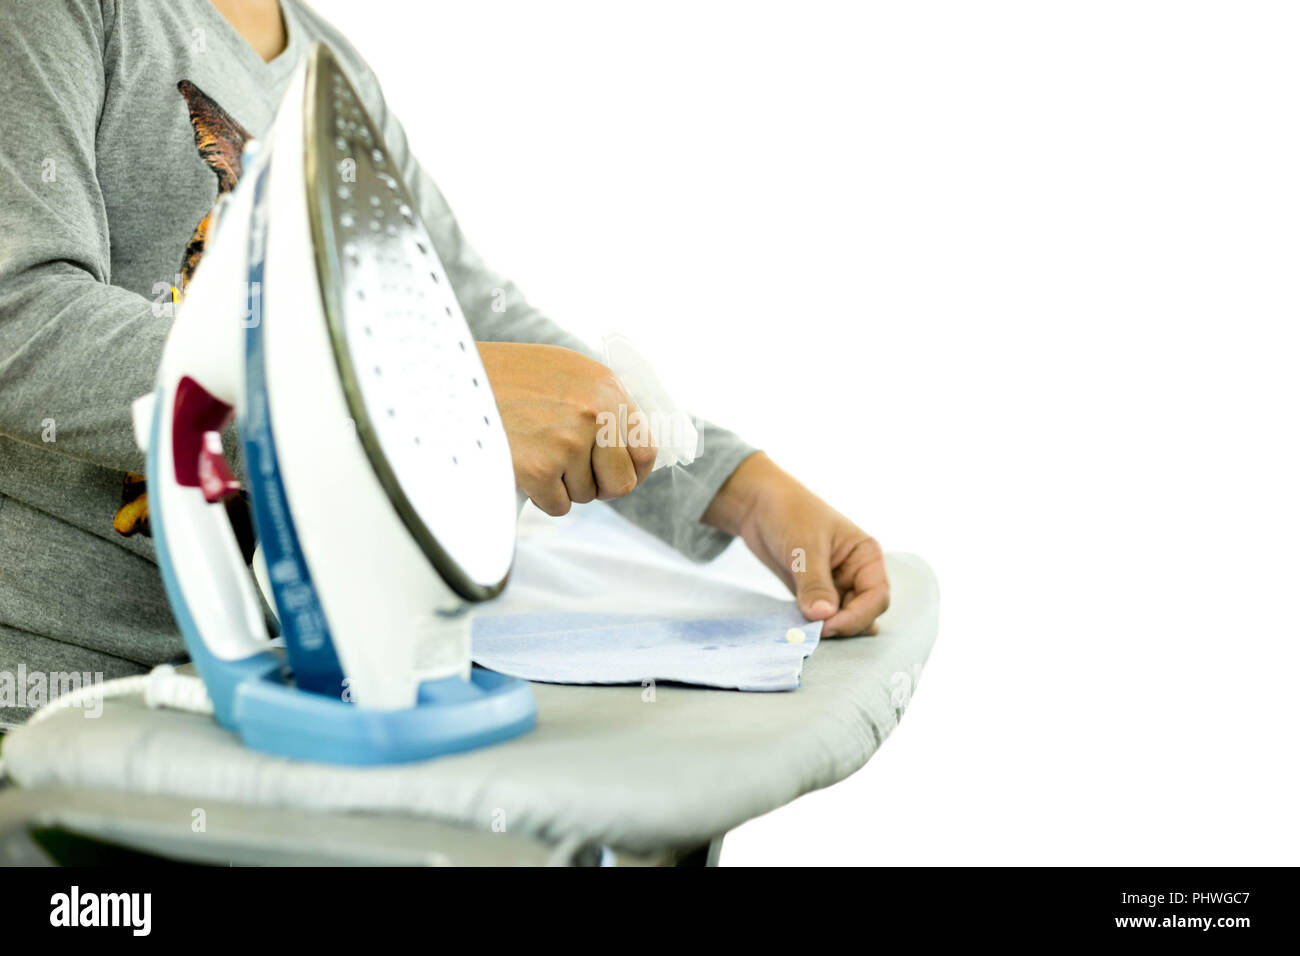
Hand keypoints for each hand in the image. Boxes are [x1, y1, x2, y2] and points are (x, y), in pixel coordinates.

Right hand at [478, 342, 656, 515]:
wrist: (454, 378)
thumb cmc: (509, 376)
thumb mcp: (567, 373)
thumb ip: (601, 404)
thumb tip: (627, 444)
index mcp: (607, 389)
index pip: (645, 450)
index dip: (632, 470)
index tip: (617, 474)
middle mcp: (595, 415)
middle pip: (621, 483)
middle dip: (600, 486)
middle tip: (575, 474)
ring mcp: (568, 443)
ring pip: (584, 495)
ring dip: (562, 485)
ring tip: (536, 452)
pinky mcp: (540, 469)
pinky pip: (557, 505)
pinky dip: (541, 496)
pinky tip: (523, 466)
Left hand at [702, 453, 889, 635]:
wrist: (758, 505)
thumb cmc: (789, 513)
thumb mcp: (804, 546)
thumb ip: (815, 583)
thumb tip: (824, 617)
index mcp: (866, 556)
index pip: (877, 597)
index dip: (857, 617)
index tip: (828, 626)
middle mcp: (856, 574)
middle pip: (864, 614)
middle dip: (843, 626)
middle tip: (812, 632)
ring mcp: (836, 586)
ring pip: (843, 620)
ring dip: (828, 629)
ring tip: (803, 631)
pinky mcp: (815, 595)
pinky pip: (822, 619)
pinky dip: (812, 626)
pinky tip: (796, 628)